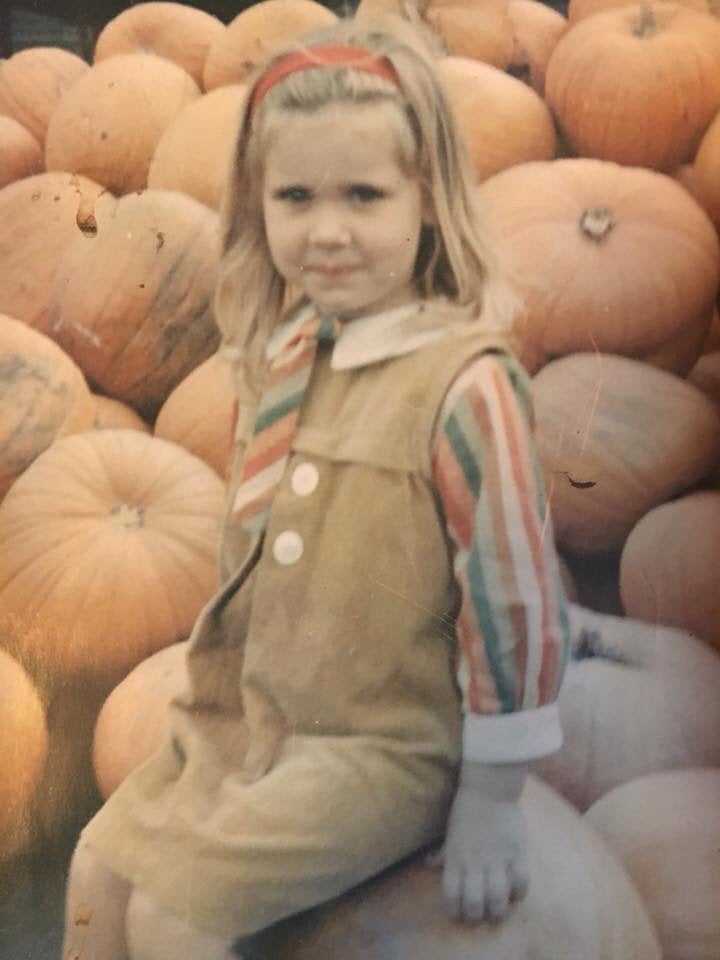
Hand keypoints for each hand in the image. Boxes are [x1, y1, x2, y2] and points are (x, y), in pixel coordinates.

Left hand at [429, 761, 529, 924]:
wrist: (489, 789)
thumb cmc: (466, 809)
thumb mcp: (450, 832)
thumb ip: (443, 851)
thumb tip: (429, 864)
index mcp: (456, 859)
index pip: (451, 895)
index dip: (454, 910)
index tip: (458, 914)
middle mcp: (475, 864)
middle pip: (475, 903)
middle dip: (477, 915)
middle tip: (481, 915)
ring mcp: (497, 860)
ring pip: (497, 898)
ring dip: (497, 910)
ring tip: (498, 910)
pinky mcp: (517, 854)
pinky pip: (521, 883)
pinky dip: (518, 893)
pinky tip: (515, 892)